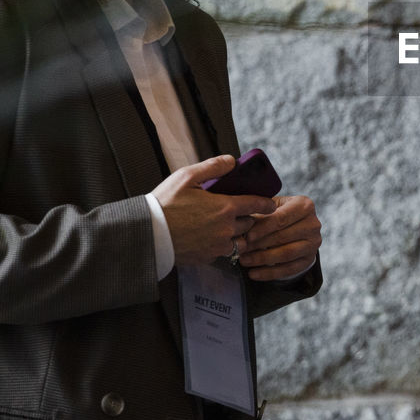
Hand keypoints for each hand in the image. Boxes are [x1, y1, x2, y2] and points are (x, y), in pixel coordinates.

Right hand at [152, 155, 277, 265]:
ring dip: (236, 234)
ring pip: (238, 241)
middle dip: (247, 218)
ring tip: (224, 227)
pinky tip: (209, 238)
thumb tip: (231, 161)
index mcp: (225, 208)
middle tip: (237, 212)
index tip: (271, 204)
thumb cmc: (164, 204)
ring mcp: (217, 246)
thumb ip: (212, 167)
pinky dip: (221, 246)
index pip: (256, 204)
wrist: (147, 234)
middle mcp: (226, 229)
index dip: (266, 203)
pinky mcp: (207, 258)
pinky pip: (223, 253)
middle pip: (249, 224)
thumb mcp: (186, 177)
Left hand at [237, 195, 321, 280]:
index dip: (263, 228)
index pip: (281, 218)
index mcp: (304, 205)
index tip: (247, 236)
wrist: (295, 225)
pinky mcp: (310, 259)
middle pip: (283, 237)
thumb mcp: (271, 208)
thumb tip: (242, 226)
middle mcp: (313, 224)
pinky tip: (253, 274)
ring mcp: (314, 243)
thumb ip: (259, 214)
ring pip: (286, 254)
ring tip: (244, 261)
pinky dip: (269, 273)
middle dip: (259, 245)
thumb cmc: (278, 213)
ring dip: (262, 259)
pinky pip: (289, 269)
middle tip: (241, 250)